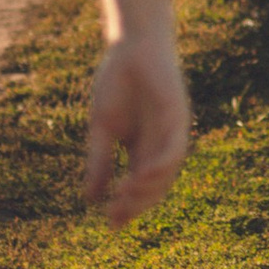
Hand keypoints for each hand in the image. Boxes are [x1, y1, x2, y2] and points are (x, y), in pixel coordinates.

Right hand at [84, 23, 192, 226]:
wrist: (131, 45)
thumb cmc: (117, 82)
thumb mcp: (102, 128)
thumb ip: (99, 161)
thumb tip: (89, 199)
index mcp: (143, 149)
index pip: (138, 187)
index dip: (127, 207)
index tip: (110, 224)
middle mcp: (161, 145)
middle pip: (155, 187)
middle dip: (136, 204)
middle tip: (115, 215)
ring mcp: (172, 133)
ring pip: (167, 173)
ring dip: (147, 190)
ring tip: (124, 197)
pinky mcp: (179, 117)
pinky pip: (174, 149)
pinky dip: (159, 165)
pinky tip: (141, 175)